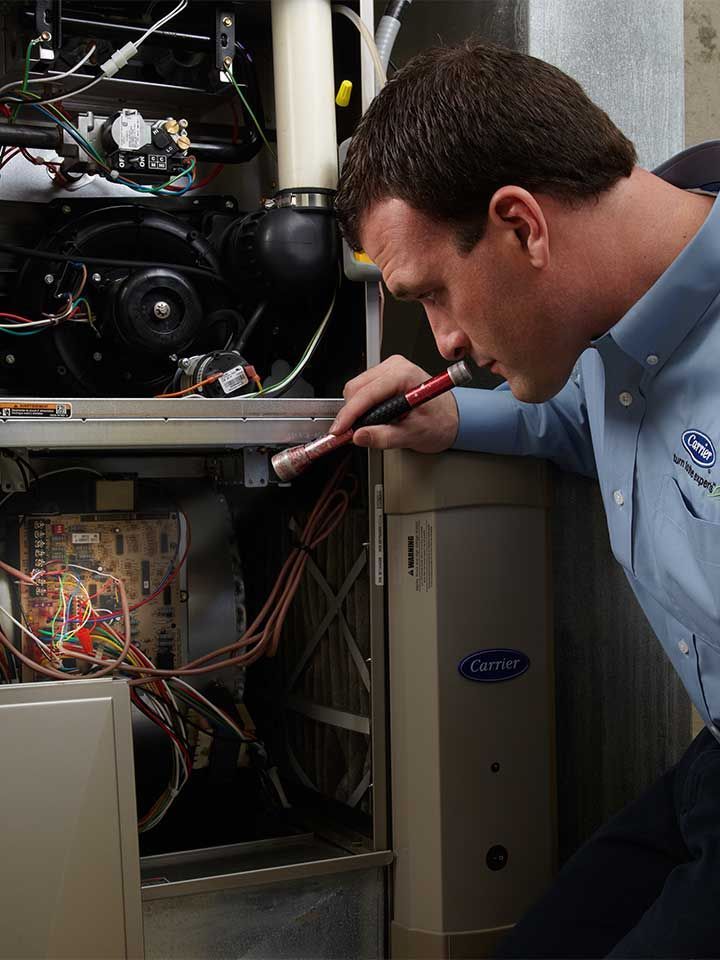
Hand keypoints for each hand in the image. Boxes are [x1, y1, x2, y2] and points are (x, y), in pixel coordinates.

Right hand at [331, 355, 459, 452]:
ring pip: (356, 388)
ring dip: (356, 409)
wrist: (452, 418)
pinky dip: (362, 405)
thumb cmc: (440, 422)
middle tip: (352, 433)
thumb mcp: (413, 435)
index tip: (339, 430)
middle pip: (356, 388)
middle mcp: (396, 367)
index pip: (366, 393)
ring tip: (370, 426)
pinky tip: (373, 417)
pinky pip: (363, 389)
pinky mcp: (385, 375)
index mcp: (405, 375)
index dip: (349, 414)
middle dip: (351, 412)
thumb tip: (360, 436)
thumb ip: (384, 437)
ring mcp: (390, 369)